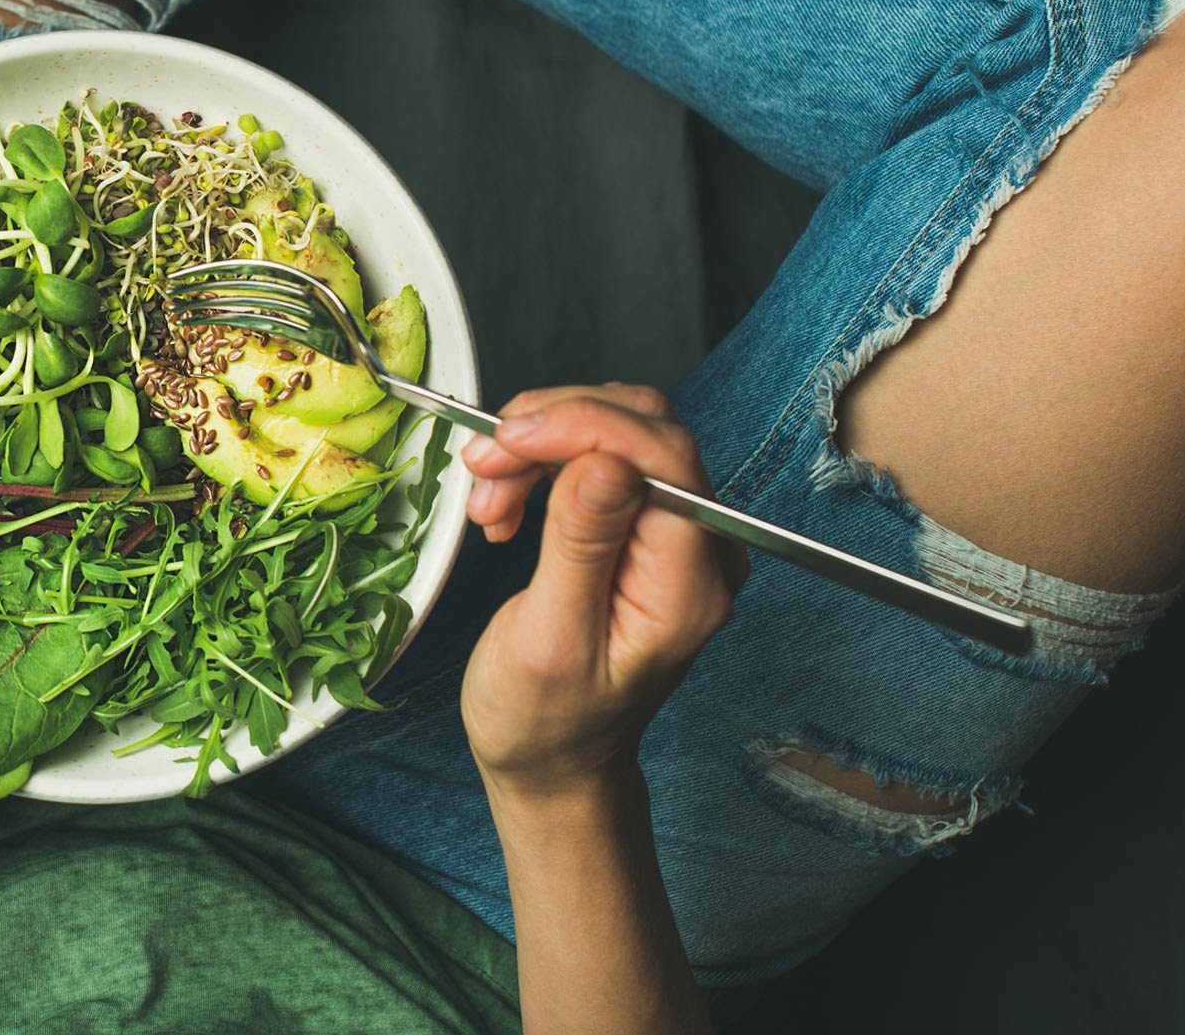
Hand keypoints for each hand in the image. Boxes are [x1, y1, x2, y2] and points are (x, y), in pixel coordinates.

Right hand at [460, 385, 744, 798]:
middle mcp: (700, 550)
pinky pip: (601, 458)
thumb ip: (581, 547)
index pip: (662, 457)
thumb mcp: (550, 639)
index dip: (582, 426)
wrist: (552, 757)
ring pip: (617, 433)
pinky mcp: (644, 526)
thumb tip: (605, 462)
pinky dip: (543, 462)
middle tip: (484, 464)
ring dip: (539, 445)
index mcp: (688, 585)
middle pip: (643, 429)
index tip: (507, 439)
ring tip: (487, 497)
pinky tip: (507, 501)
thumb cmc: (545, 720)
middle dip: (552, 430)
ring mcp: (676, 535)